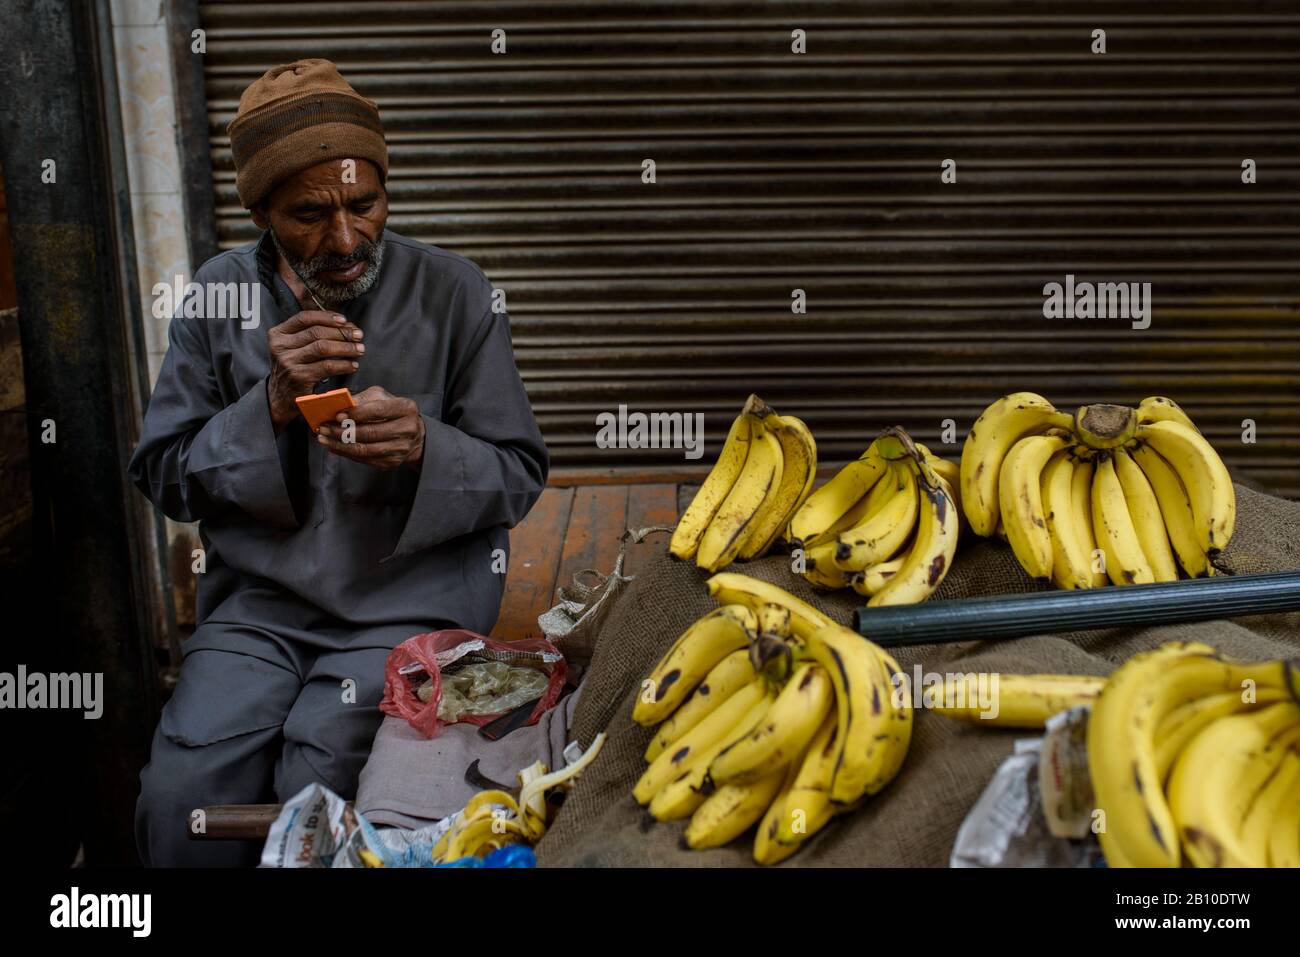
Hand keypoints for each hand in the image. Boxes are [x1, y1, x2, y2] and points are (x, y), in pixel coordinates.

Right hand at [265, 310, 364, 429]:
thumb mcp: (293, 347)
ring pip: (323, 347)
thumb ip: (311, 334)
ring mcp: (288, 362)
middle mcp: (280, 346)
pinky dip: (343, 364)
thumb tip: (345, 324)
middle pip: (316, 332)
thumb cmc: (294, 368)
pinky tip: (352, 365)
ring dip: (346, 347)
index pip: (304, 318)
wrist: (280, 398)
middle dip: (341, 332)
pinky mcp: (299, 378)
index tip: (344, 320)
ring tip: (359, 349)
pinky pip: (327, 366)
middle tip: (358, 335)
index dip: (326, 316)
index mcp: (278, 334)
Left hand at [315, 386, 425, 470]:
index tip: (337, 415)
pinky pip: (364, 459)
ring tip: (324, 438)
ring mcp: (400, 448)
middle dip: (342, 431)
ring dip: (340, 445)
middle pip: (370, 432)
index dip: (356, 413)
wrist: (413, 435)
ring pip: (365, 449)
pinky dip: (346, 453)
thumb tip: (337, 407)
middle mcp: (407, 429)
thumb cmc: (393, 412)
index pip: (378, 410)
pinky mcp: (392, 462)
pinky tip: (334, 446)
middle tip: (323, 428)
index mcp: (406, 408)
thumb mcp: (382, 398)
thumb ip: (362, 400)